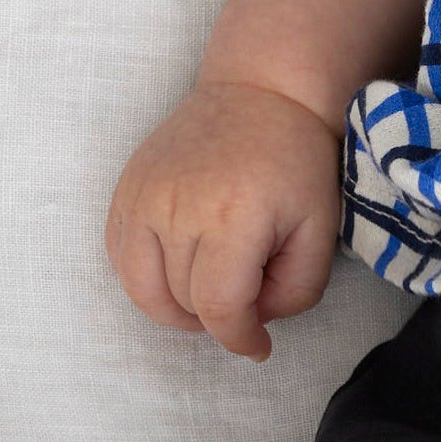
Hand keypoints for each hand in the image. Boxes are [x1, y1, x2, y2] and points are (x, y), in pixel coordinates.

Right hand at [104, 78, 342, 362]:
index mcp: (231, 216)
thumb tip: (253, 324)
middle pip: (184, 304)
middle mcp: (176, 207)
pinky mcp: (125, 191)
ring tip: (212, 293)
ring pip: (144, 291)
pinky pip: (120, 259)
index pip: (219, 308)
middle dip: (219, 318)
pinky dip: (147, 280)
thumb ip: (296, 292)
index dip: (240, 339)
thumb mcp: (320, 230)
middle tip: (249, 295)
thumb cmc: (297, 162)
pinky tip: (181, 269)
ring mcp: (142, 197)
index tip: (258, 346)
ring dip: (178, 310)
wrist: (260, 95)